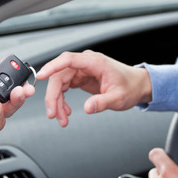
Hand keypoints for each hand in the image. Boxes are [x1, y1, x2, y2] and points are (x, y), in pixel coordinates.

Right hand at [37, 50, 151, 126]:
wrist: (137, 86)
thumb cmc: (130, 87)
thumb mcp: (118, 98)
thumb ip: (102, 102)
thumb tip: (87, 108)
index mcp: (94, 62)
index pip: (68, 60)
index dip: (52, 66)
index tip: (41, 76)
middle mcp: (86, 63)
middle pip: (59, 75)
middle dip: (53, 96)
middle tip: (53, 114)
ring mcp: (82, 70)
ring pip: (59, 82)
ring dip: (57, 101)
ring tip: (62, 118)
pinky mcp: (80, 77)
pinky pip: (64, 87)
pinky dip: (62, 100)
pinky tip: (65, 111)